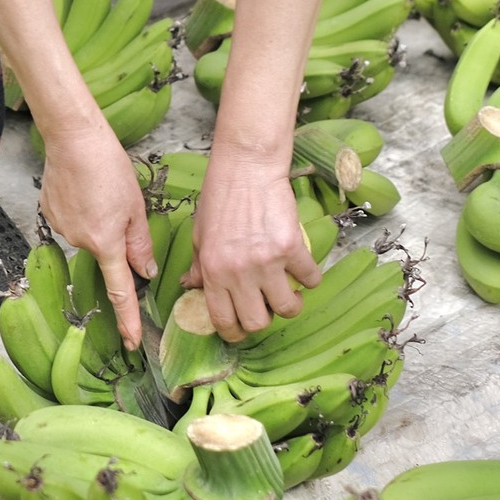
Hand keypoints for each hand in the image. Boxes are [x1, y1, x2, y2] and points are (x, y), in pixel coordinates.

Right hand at [37, 120, 155, 345]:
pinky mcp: (48, 213)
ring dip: (97, 220)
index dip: (128, 319)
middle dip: (114, 236)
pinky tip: (83, 188)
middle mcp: (80, 242)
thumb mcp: (136, 206)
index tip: (131, 342)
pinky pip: (71, 221)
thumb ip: (140, 244)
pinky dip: (80, 209)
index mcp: (106, 244)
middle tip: (118, 202)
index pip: (120, 292)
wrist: (72, 138)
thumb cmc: (109, 166)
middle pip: (105, 251)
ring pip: (88, 235)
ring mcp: (61, 228)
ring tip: (100, 189)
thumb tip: (144, 272)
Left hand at [183, 149, 320, 341]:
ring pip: (287, 308)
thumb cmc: (220, 196)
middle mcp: (238, 272)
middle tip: (266, 308)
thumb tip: (189, 286)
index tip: (241, 329)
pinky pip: (310, 278)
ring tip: (289, 294)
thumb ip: (197, 265)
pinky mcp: (291, 247)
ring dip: (291, 305)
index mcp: (212, 271)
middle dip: (264, 322)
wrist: (247, 166)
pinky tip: (304, 271)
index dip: (234, 333)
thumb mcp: (199, 233)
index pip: (223, 320)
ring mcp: (266, 261)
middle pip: (257, 322)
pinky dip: (310, 279)